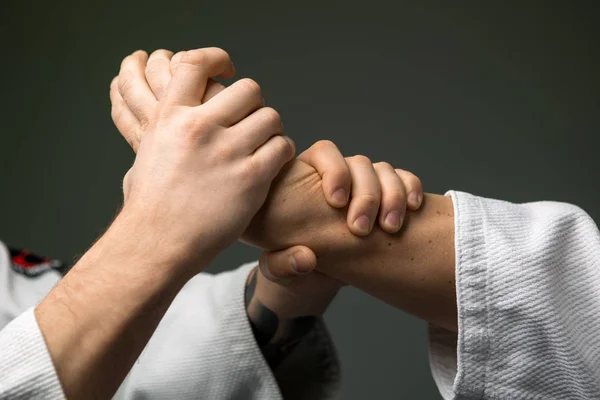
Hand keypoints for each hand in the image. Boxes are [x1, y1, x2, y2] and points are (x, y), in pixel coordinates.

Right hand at [110, 48, 294, 273]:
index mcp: (170, 116)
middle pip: (248, 89)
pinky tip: (270, 164)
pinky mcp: (251, 177)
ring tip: (262, 146)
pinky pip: (282, 147)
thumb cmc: (151, 202)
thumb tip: (174, 106)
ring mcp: (226, 152)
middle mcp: (199, 127)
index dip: (218, 60)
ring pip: (271, 116)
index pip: (197, 63)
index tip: (228, 70)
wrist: (157, 243)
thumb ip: (166, 122)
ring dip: (271, 130)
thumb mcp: (148, 149)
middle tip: (251, 122)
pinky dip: (281, 152)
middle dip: (253, 104)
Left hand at [244, 144, 423, 319]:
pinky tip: (413, 210)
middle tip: (360, 228)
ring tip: (389, 228)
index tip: (336, 202)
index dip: (334, 171)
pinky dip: (411, 190)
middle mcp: (337, 176)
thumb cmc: (289, 266)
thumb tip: (305, 259)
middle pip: (359, 164)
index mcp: (304, 178)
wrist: (316, 280)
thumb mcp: (276, 270)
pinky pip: (405, 181)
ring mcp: (364, 185)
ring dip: (392, 196)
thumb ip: (280, 265)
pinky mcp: (387, 199)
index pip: (323, 153)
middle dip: (366, 194)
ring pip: (384, 172)